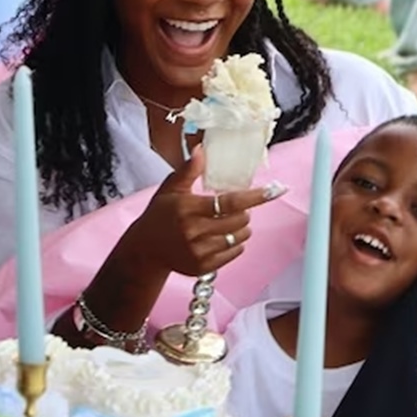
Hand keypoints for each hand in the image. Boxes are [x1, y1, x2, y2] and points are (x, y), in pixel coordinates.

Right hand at [116, 145, 286, 277]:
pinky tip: (223, 237)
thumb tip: (201, 149)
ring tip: (230, 222)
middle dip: (244, 212)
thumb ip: (188, 170)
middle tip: (236, 208)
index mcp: (187, 208)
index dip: (253, 197)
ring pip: (239, 237)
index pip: (228, 202)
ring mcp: (197, 252)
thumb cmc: (160, 215)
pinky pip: (234, 253)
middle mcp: (192, 232)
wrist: (144, 250)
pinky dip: (236, 244)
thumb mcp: (170, 189)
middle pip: (238, 220)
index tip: (272, 191)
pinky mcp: (202, 267)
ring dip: (242, 228)